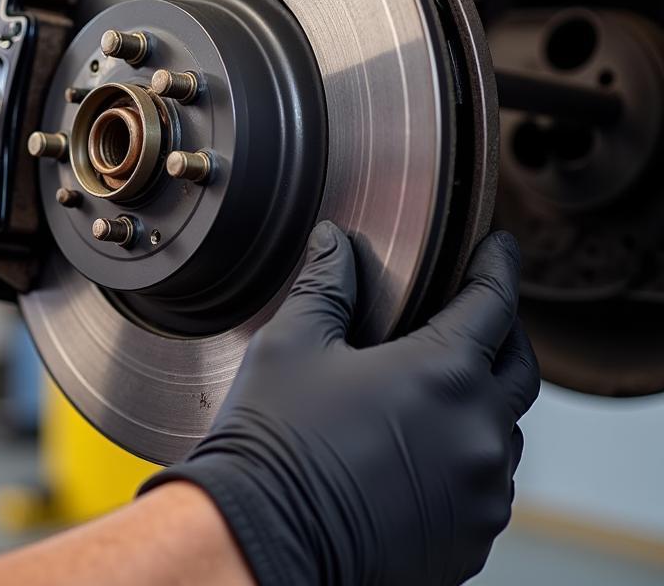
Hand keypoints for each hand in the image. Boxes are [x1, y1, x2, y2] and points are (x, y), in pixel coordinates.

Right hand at [142, 222, 539, 585]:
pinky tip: (425, 451)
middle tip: (476, 314)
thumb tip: (335, 241)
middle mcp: (479, 436)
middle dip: (503, 333)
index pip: (493, 303)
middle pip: (519, 368)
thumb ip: (327, 284)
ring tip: (440, 390)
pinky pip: (486, 487)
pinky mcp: (468, 541)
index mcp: (444, 375)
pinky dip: (467, 459)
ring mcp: (480, 496)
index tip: (499, 248)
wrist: (263, 538)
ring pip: (504, 433)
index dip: (498, 267)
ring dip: (484, 403)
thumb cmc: (276, 439)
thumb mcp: (294, 344)